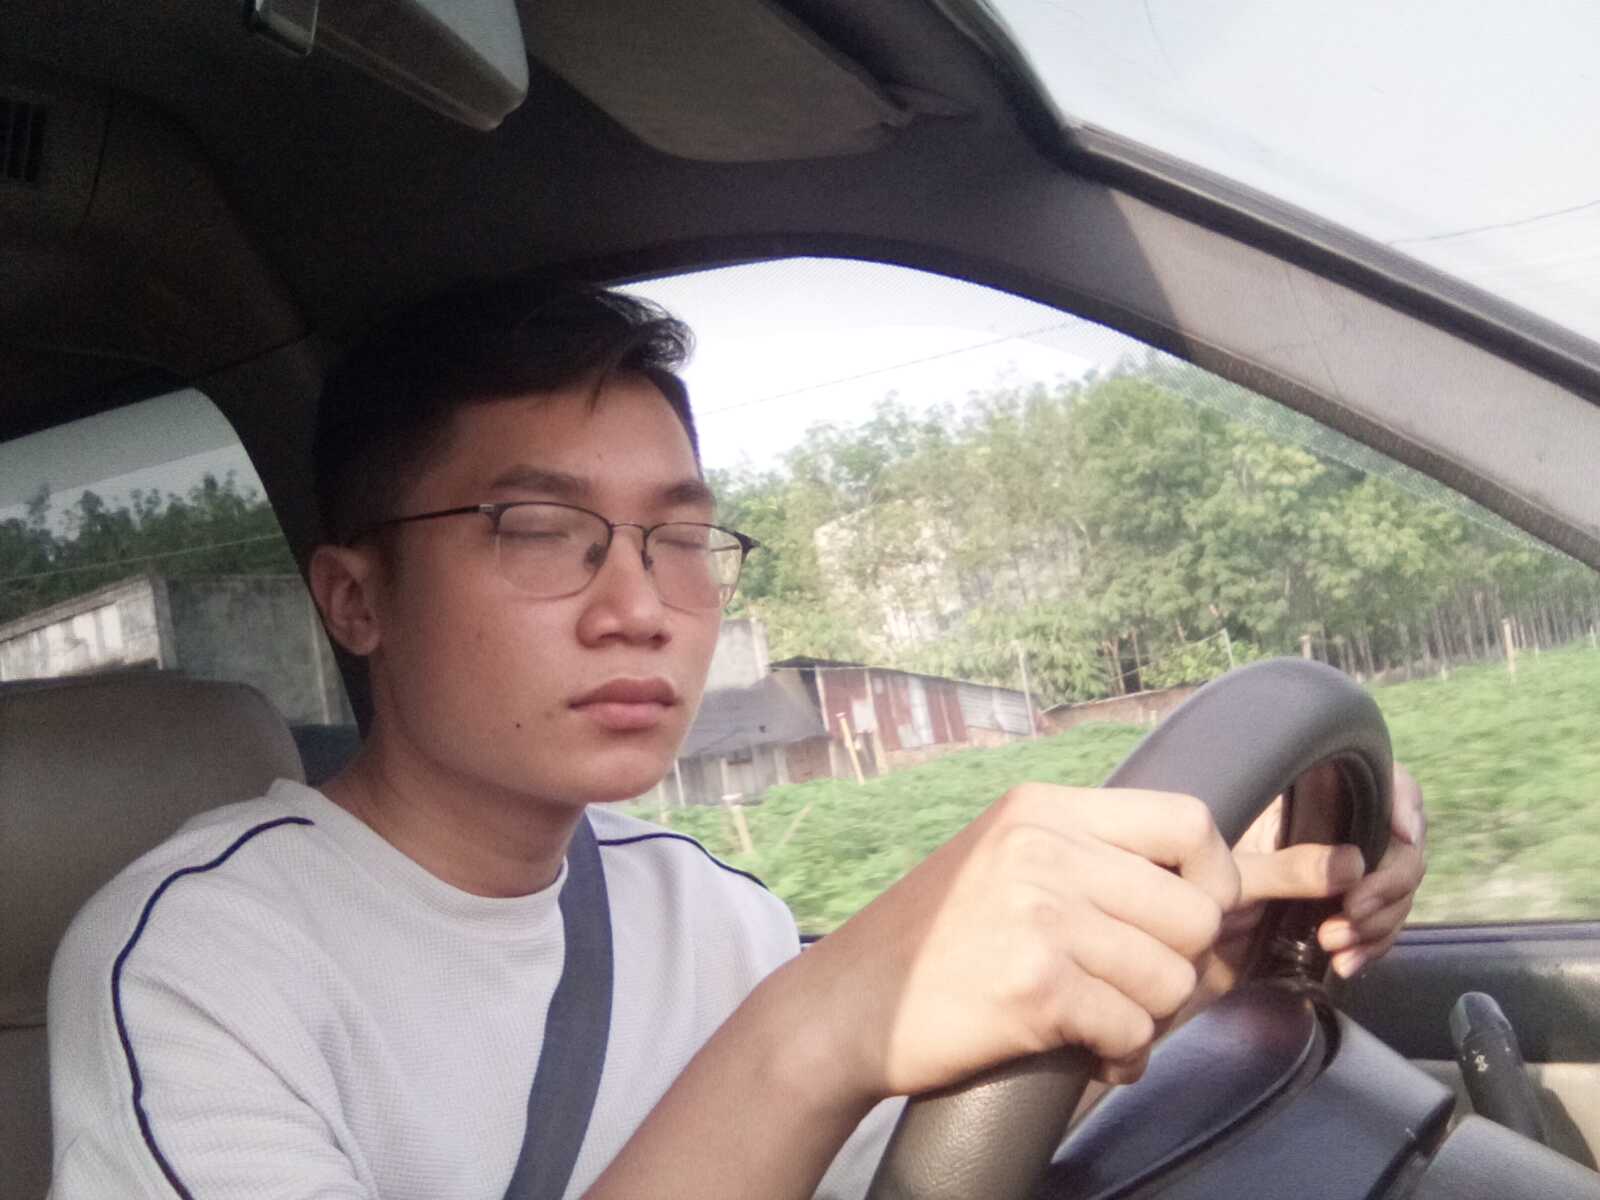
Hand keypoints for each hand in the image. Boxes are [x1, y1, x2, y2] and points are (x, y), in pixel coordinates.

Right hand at [783, 784, 1239, 1098]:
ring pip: (1174, 978)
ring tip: (1107, 1021)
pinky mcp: (1033, 986)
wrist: (844, 1008)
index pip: (1188, 820)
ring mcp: (1038, 914)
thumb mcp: (1002, 857)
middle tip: (1139, 988)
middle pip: (1195, 911)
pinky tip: (1091, 1053)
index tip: (1193, 918)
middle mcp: (1042, 849)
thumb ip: (1087, 854)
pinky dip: (1123, 1056)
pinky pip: (1134, 1029)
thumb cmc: (931, 943)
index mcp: (1041, 809)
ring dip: (1151, 1017)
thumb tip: (1215, 884)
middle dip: (1182, 965)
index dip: (1215, 876)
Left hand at [1213, 763, 1426, 986]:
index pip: (1386, 781)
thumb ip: (1291, 863)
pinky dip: (1369, 947)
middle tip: (1351, 912)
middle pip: (1400, 846)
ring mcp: (1347, 872)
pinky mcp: (1344, 911)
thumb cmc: (1196, 879)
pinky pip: (1380, 927)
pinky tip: (1344, 963)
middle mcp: (1340, 829)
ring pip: (1396, 891)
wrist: (1184, 931)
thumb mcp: (1235, 868)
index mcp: (1317, 796)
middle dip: (1387, 883)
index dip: (1403, 802)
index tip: (1402, 834)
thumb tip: (1356, 862)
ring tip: (1333, 945)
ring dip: (1377, 923)